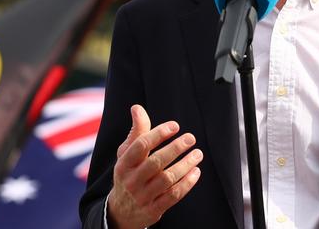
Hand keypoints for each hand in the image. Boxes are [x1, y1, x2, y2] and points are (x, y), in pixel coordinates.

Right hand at [107, 105, 202, 228]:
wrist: (120, 212)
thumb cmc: (128, 174)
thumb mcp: (126, 154)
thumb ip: (136, 131)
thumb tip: (137, 108)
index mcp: (124, 163)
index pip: (141, 145)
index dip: (159, 133)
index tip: (175, 126)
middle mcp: (132, 180)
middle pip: (156, 162)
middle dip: (176, 148)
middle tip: (191, 138)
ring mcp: (142, 196)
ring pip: (167, 179)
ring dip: (185, 165)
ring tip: (198, 153)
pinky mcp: (153, 210)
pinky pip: (173, 196)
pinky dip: (187, 183)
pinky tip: (196, 172)